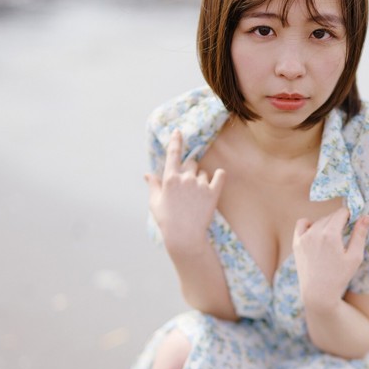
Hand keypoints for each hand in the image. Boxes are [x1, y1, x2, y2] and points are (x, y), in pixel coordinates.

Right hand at [145, 129, 224, 254]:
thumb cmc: (167, 221)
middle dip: (189, 168)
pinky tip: (218, 178)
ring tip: (197, 195)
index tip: (178, 131)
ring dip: (201, 178)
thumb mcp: (155, 203)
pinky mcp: (213, 193)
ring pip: (203, 172)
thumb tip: (148, 174)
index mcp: (170, 178)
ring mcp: (200, 185)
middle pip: (191, 162)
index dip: (176, 141)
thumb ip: (153, 186)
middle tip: (188, 184)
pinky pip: (220, 176)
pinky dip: (219, 176)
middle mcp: (185, 178)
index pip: (173, 154)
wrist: (185, 237)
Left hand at [292, 207, 368, 308]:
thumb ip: (360, 234)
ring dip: (327, 224)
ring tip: (333, 239)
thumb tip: (367, 216)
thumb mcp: (355, 257)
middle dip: (340, 220)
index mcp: (331, 234)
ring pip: (319, 221)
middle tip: (345, 233)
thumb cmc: (339, 277)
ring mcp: (303, 237)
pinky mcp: (296, 243)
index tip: (354, 222)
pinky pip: (302, 224)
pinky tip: (316, 232)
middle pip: (331, 216)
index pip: (342, 213)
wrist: (318, 293)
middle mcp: (315, 232)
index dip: (350, 215)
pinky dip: (309, 224)